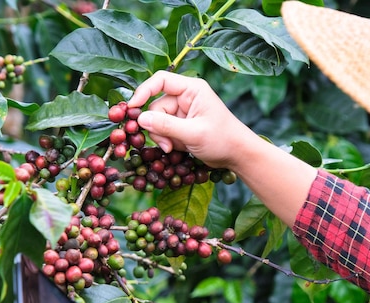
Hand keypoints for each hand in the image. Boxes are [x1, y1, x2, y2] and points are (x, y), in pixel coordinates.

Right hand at [128, 71, 255, 169]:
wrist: (237, 155)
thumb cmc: (223, 139)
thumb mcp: (193, 133)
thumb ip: (166, 125)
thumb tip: (140, 119)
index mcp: (192, 89)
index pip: (160, 80)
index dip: (143, 91)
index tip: (132, 108)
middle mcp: (185, 97)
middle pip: (156, 106)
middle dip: (157, 127)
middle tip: (166, 145)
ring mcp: (182, 112)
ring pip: (157, 121)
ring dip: (161, 137)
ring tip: (173, 149)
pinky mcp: (181, 126)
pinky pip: (164, 131)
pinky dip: (167, 141)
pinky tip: (177, 149)